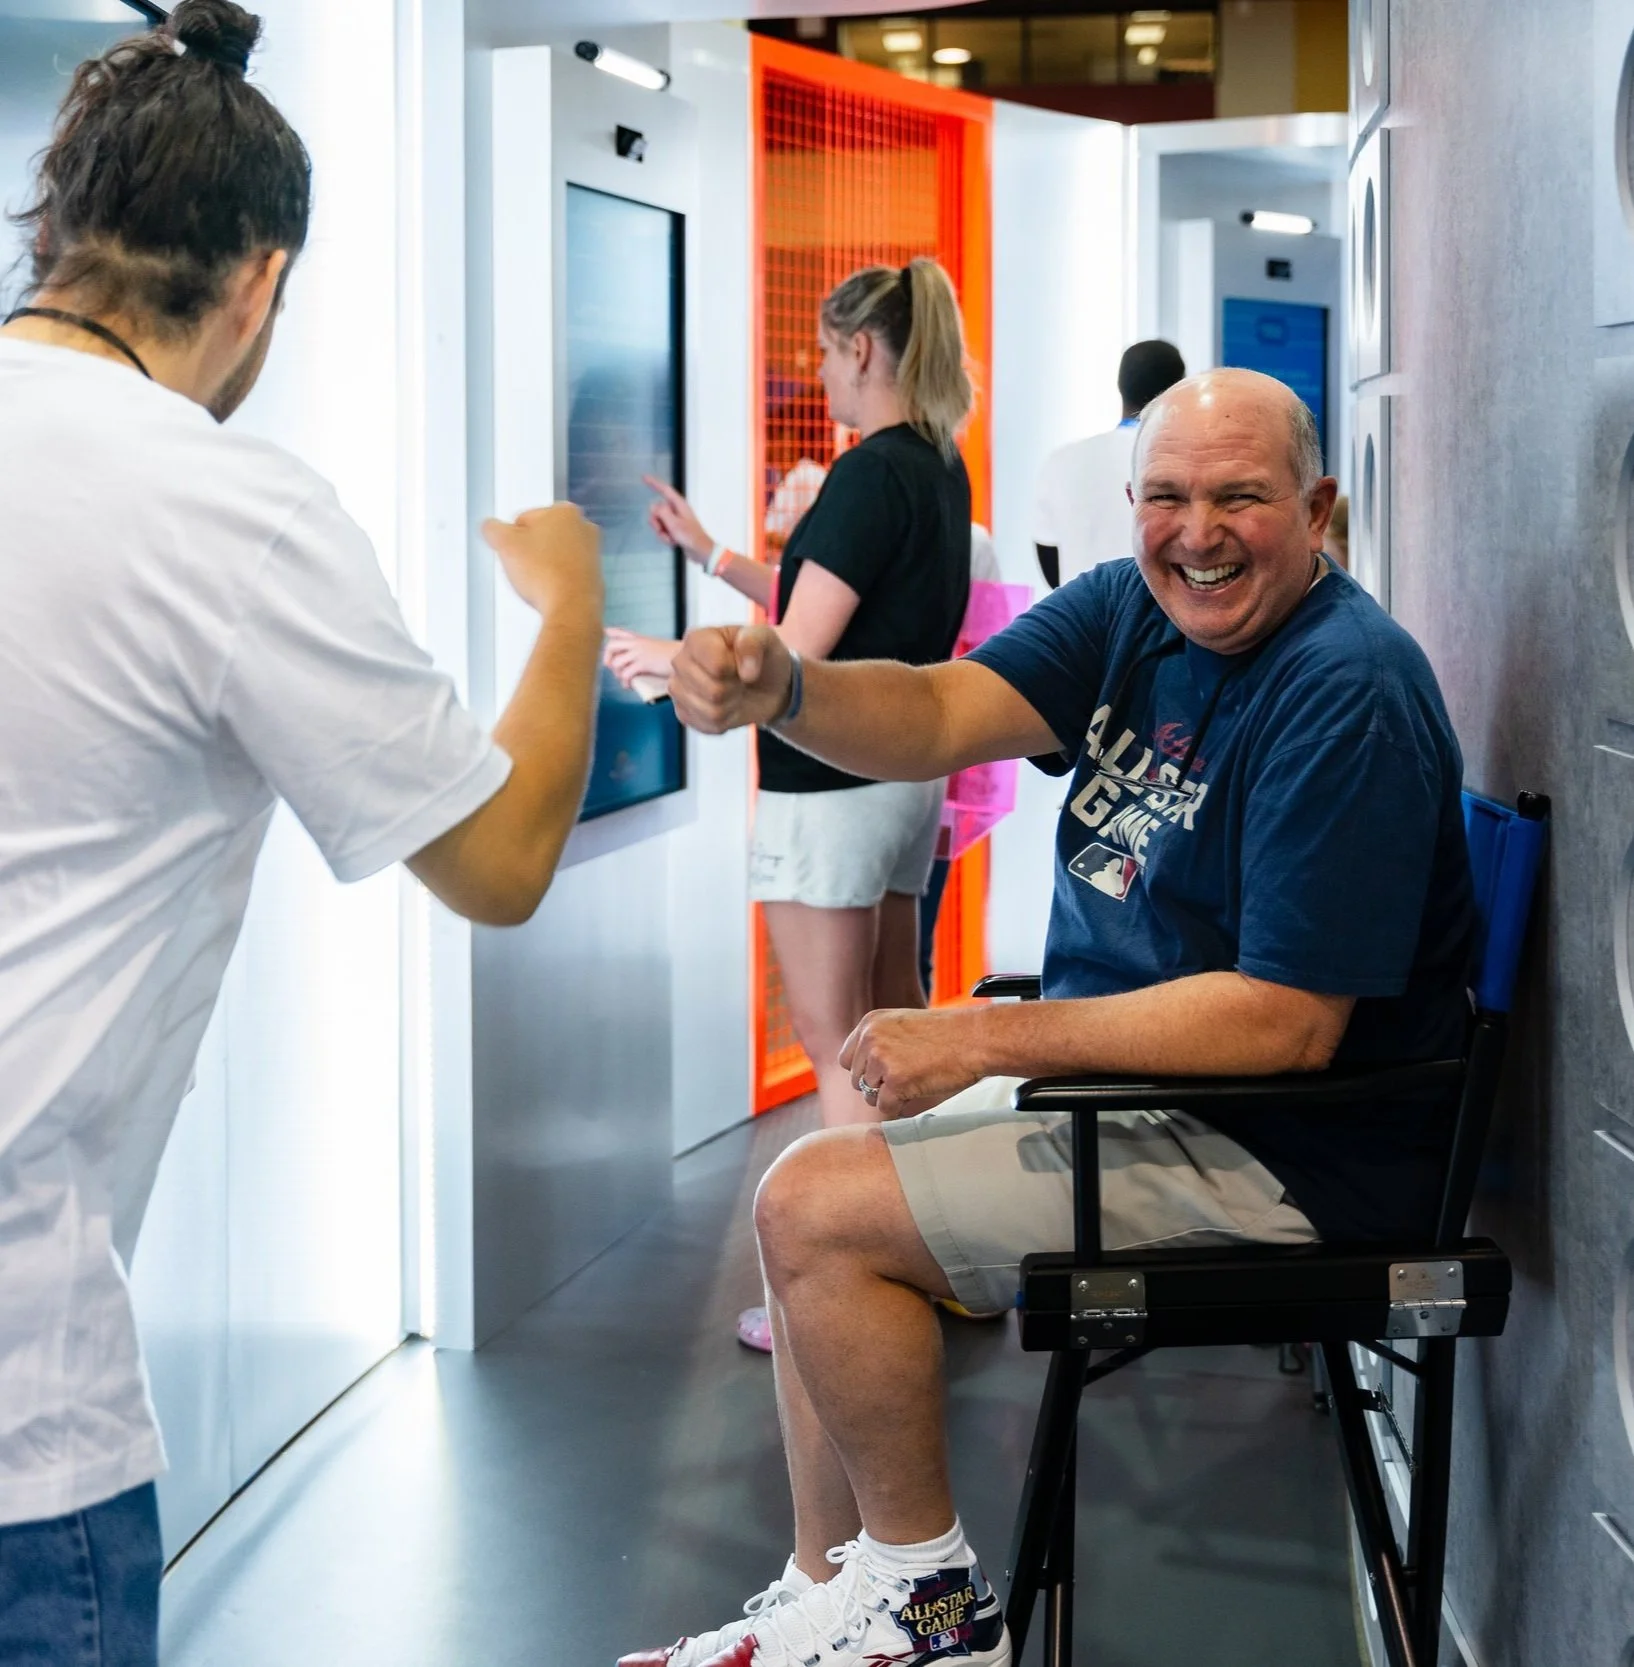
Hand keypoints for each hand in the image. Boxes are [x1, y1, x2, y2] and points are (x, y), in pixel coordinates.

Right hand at [482, 504, 602, 616]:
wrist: (572, 609)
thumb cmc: (544, 573)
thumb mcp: (506, 544)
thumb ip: (493, 529)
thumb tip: (491, 527)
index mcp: (565, 511)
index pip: (524, 519)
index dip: (512, 538)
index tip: (512, 552)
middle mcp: (585, 528)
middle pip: (542, 537)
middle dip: (530, 551)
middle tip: (523, 567)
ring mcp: (593, 554)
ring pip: (554, 556)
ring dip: (542, 566)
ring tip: (536, 581)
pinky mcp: (594, 577)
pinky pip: (566, 575)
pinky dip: (556, 581)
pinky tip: (549, 591)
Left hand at [603, 628, 678, 689]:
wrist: (682, 656)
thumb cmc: (671, 654)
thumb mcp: (656, 646)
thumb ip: (644, 648)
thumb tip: (635, 656)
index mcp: (639, 639)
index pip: (619, 632)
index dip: (611, 634)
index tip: (607, 633)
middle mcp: (637, 643)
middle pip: (612, 646)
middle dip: (607, 658)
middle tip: (613, 668)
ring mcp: (639, 653)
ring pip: (617, 663)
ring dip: (618, 674)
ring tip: (624, 679)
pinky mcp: (643, 663)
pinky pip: (626, 674)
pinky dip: (625, 682)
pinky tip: (628, 685)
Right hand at [644, 476, 712, 561]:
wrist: (700, 551)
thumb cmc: (690, 537)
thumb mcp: (674, 524)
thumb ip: (662, 513)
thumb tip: (653, 506)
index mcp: (678, 504)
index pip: (664, 490)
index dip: (653, 483)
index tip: (644, 477)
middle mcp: (676, 510)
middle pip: (656, 510)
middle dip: (657, 522)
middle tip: (664, 530)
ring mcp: (675, 519)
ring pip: (658, 522)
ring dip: (661, 532)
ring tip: (671, 538)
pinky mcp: (674, 528)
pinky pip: (662, 530)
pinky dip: (665, 537)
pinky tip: (673, 542)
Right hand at [669, 624, 792, 733]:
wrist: (765, 683)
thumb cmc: (761, 656)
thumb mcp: (765, 638)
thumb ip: (754, 642)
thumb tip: (746, 672)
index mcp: (697, 639)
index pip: (717, 665)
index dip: (737, 669)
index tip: (742, 663)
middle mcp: (680, 662)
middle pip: (713, 691)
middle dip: (735, 688)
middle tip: (739, 679)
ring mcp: (679, 689)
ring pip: (712, 711)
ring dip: (732, 705)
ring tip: (734, 691)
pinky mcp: (683, 713)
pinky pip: (709, 725)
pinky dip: (727, 719)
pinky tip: (728, 705)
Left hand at [839, 1008, 986, 1119]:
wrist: (975, 1038)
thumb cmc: (946, 1034)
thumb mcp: (902, 1024)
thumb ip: (879, 1040)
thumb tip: (863, 1070)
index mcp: (870, 1024)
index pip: (847, 1059)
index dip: (865, 1070)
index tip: (885, 1072)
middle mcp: (870, 1039)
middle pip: (857, 1080)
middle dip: (878, 1085)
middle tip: (906, 1079)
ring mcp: (881, 1060)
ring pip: (870, 1096)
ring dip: (890, 1096)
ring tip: (915, 1082)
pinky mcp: (896, 1082)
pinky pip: (885, 1108)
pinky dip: (900, 1108)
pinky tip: (918, 1092)